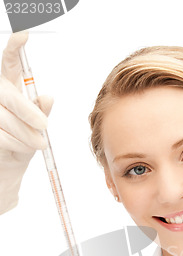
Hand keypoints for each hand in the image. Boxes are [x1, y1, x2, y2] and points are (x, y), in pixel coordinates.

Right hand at [0, 31, 52, 213]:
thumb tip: (47, 97)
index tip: (24, 34)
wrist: (10, 163)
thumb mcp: (38, 124)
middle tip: (44, 127)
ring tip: (37, 143)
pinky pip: (3, 136)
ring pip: (8, 120)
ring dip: (27, 134)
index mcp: (10, 84)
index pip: (10, 62)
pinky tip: (24, 147)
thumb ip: (41, 109)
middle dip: (30, 114)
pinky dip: (18, 144)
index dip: (15, 47)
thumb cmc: (26, 138)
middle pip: (11, 97)